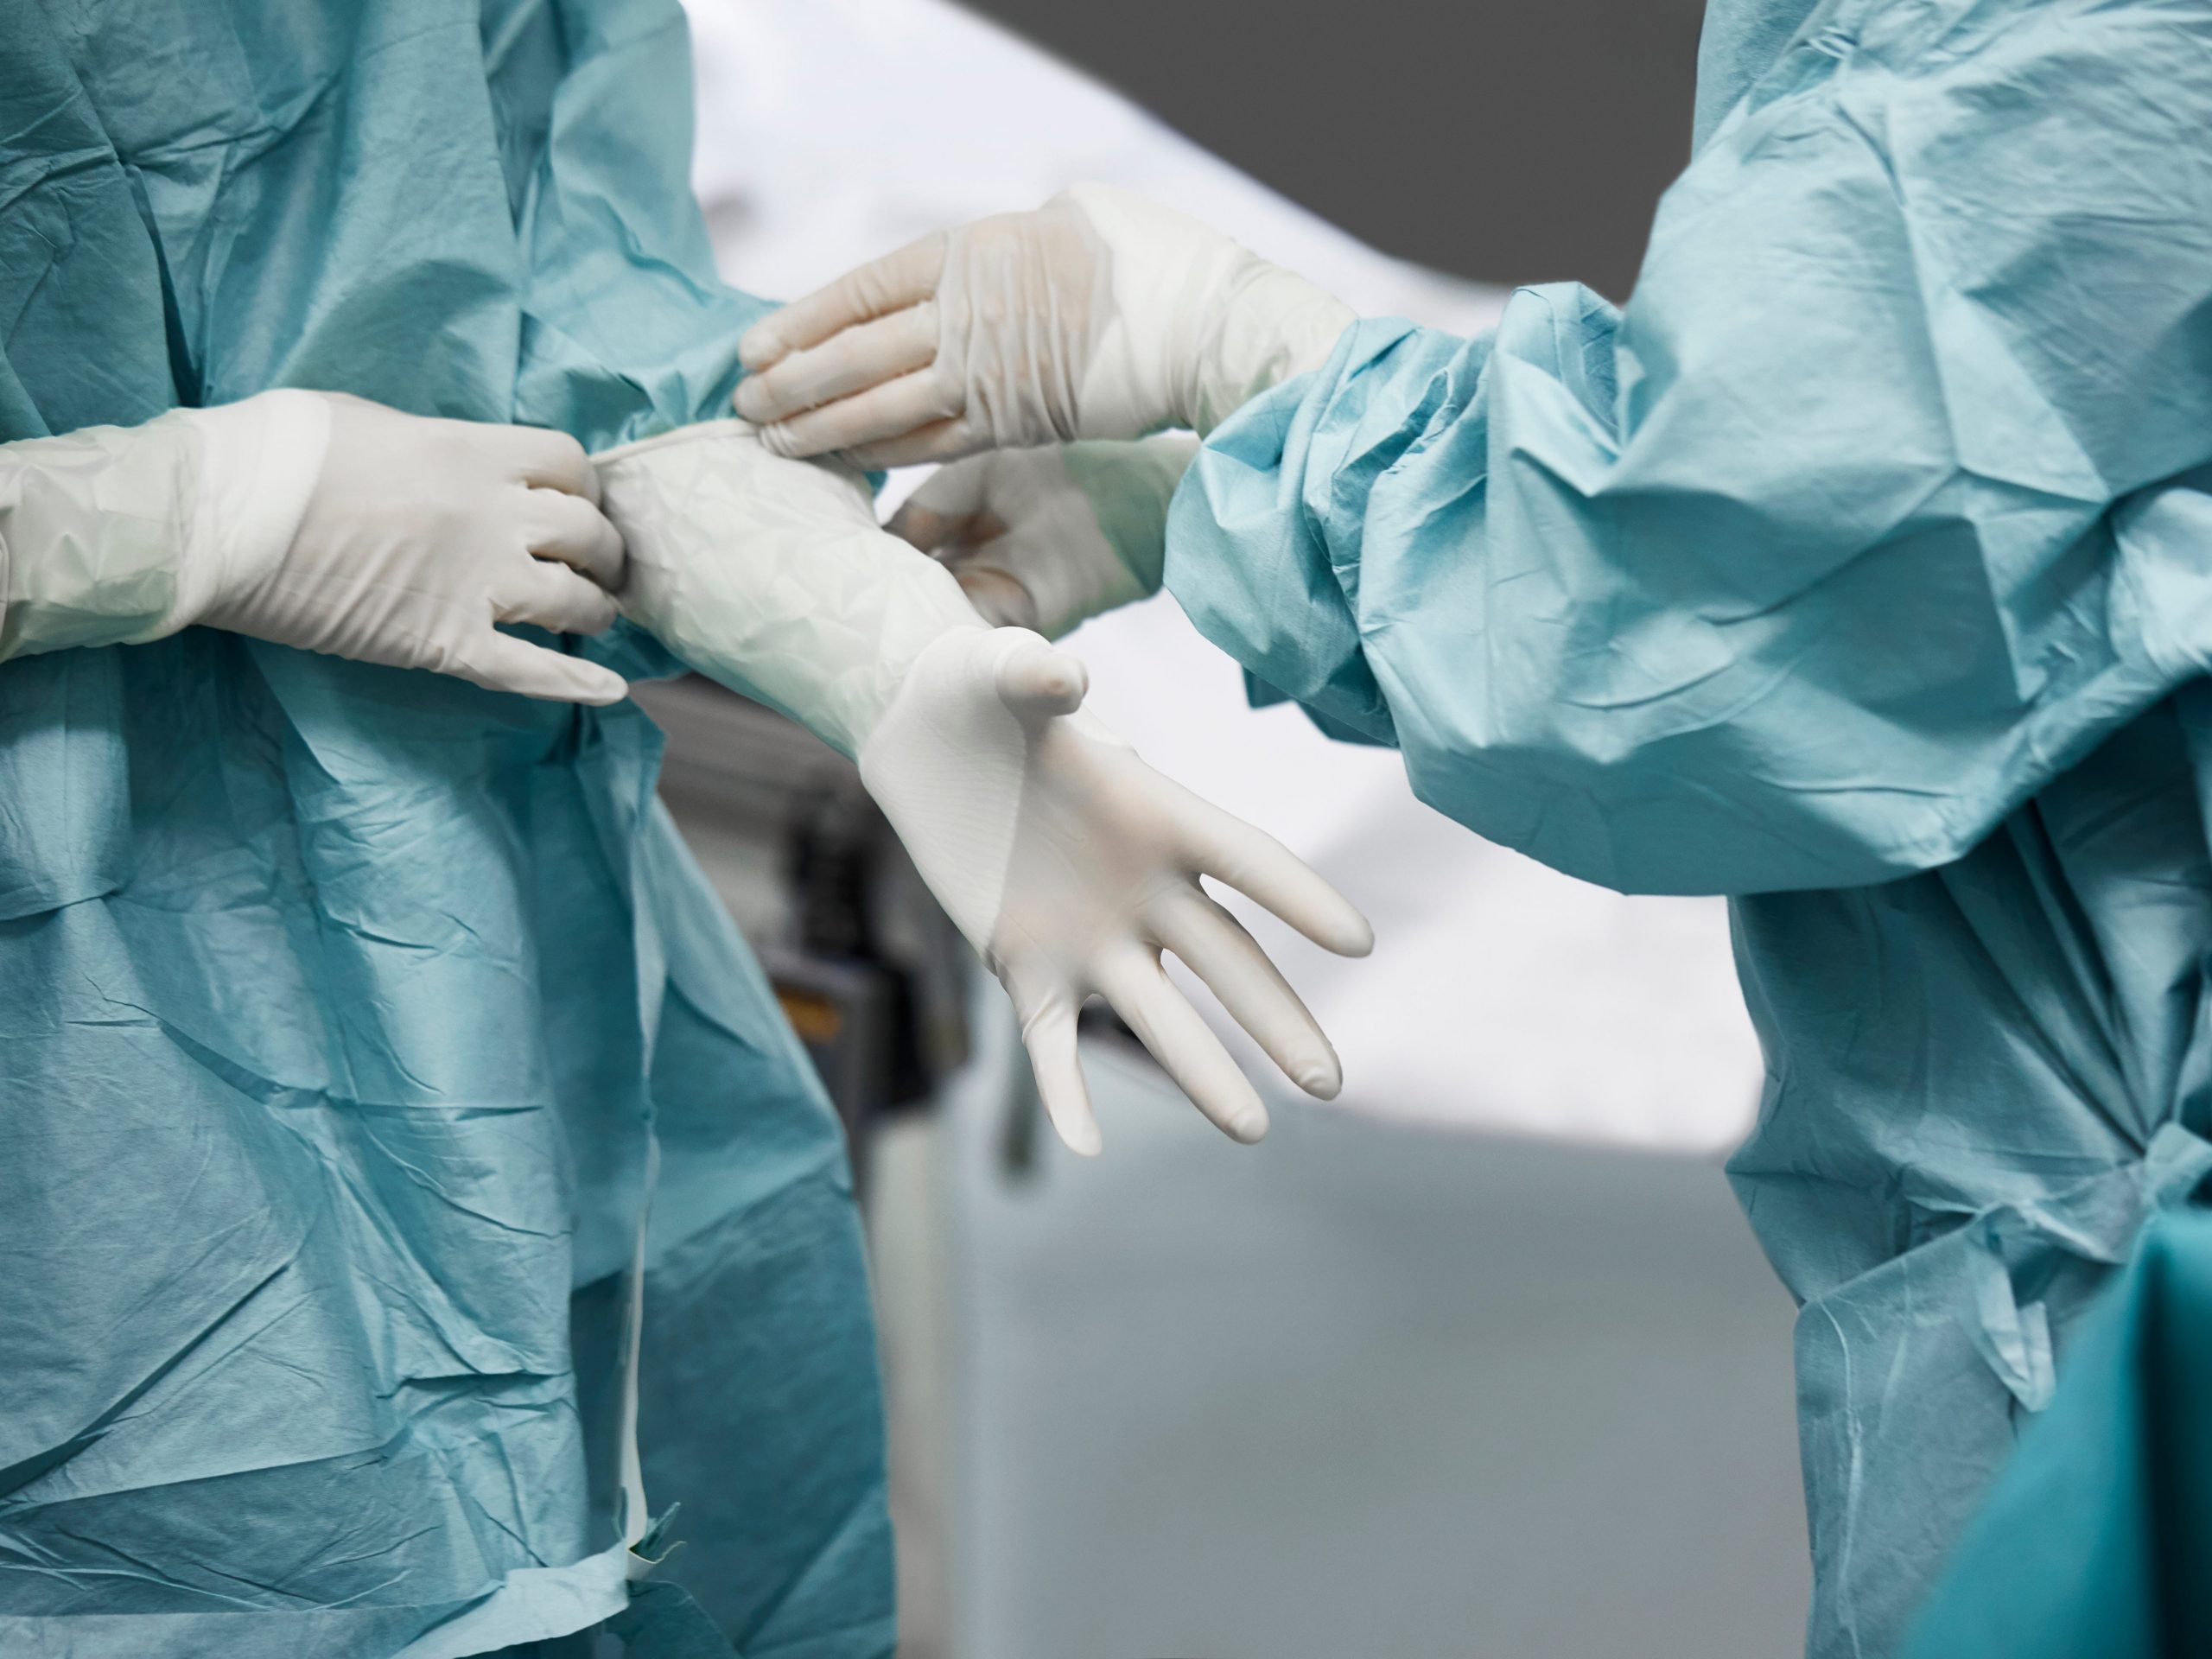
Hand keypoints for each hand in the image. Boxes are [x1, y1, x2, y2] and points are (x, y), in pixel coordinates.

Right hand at [193, 392, 627, 701]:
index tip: (579, 500)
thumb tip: (454, 463)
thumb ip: (431, 444)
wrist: (215, 519)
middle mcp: (490, 515)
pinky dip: (576, 685)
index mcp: (470, 451)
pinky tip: (611, 692)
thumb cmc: (273, 453)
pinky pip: (530, 671)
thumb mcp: (368, 418)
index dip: (583, 484)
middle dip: (603, 549)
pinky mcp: (445, 643)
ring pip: (573, 601)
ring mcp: (473, 583)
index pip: (569, 462)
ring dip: (594, 610)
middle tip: (600, 565)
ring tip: (595, 616)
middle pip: (587, 532)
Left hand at [593, 423, 1371, 1150]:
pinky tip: (1086, 1149)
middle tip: (1330, 1082)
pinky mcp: (1025, 965)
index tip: (1357, 942)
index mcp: (1157, 811)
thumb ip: (1033, 675)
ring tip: (1253, 1132)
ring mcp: (1088, 934)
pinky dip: (1066, 1093)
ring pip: (1157, 1016)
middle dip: (1275, 1019)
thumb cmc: (977, 689)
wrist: (925, 736)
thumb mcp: (998, 672)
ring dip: (1203, 1072)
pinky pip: (1051, 1043)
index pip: (1243, 858)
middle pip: (1226, 959)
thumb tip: (1064, 675)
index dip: (1297, 896)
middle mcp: (1142, 885)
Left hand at [734, 185, 1352, 465]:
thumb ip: (1015, 249)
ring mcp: (988, 372)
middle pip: (857, 352)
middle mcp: (968, 312)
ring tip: (774, 444)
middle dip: (795, 383)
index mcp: (974, 251)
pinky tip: (846, 462)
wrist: (1210, 328)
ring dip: (823, 429)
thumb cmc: (1156, 265)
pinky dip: (882, 452)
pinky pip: (930, 440)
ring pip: (882, 406)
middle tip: (745, 408)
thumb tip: (993, 265)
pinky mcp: (1014, 423)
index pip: (863, 289)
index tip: (756, 346)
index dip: (804, 321)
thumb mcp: (1074, 220)